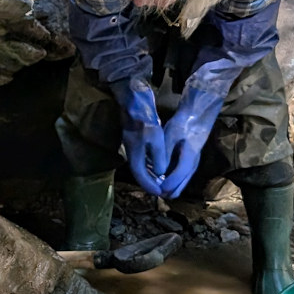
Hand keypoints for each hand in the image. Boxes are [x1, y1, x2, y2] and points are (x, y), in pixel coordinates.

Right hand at [115, 81, 166, 196]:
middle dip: (150, 183)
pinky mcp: (134, 139)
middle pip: (139, 173)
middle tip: (162, 190)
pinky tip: (157, 164)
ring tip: (161, 181)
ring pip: (140, 166)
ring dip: (150, 175)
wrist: (132, 100)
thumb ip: (158, 156)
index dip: (150, 187)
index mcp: (135, 153)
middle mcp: (131, 152)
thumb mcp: (155, 137)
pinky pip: (141, 158)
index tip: (161, 193)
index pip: (141, 176)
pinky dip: (149, 164)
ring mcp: (131, 145)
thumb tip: (161, 173)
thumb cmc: (144, 117)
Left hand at [158, 86, 224, 198]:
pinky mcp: (188, 165)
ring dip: (167, 188)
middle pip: (180, 187)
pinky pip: (179, 179)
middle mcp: (192, 166)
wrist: (196, 119)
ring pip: (179, 185)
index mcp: (189, 157)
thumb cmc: (183, 125)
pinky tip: (157, 180)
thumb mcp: (171, 136)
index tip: (156, 189)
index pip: (179, 176)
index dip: (167, 185)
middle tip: (151, 190)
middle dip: (166, 191)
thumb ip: (166, 154)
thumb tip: (160, 171)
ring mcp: (191, 167)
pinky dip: (169, 182)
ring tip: (152, 187)